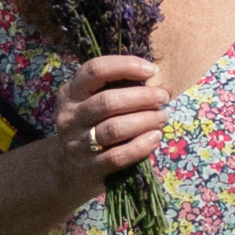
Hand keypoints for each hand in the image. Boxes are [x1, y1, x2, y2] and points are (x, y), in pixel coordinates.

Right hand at [50, 51, 165, 180]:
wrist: (69, 168)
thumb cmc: (93, 126)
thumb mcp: (99, 104)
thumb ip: (127, 91)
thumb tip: (165, 87)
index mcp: (71, 93)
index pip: (95, 70)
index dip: (126, 66)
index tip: (152, 70)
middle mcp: (70, 117)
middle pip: (108, 101)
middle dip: (142, 97)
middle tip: (163, 98)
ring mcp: (77, 143)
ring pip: (114, 128)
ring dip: (145, 120)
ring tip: (162, 117)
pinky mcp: (88, 167)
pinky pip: (117, 156)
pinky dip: (141, 145)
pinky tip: (155, 138)